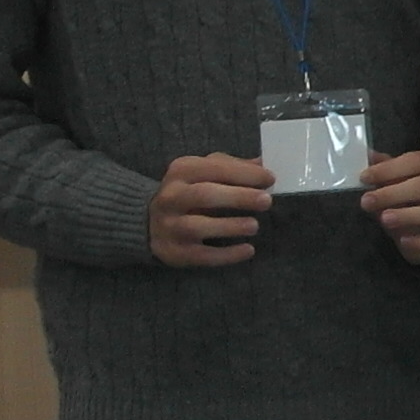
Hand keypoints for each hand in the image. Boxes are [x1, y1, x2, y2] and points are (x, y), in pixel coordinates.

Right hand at [147, 151, 270, 269]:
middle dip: (238, 197)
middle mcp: (171, 197)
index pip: (213, 167)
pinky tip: (248, 250)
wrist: (148, 220)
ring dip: (229, 226)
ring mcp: (170, 226)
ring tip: (254, 225)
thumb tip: (264, 165)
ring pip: (198, 227)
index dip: (244, 173)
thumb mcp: (205, 171)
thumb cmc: (189, 191)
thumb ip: (233, 167)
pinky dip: (227, 255)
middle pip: (204, 195)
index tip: (270, 179)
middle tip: (266, 201)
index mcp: (182, 171)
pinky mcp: (173, 251)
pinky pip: (201, 255)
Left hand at [359, 144, 419, 267]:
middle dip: (394, 193)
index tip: (364, 178)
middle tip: (367, 202)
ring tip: (385, 220)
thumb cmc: (404, 200)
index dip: (390, 169)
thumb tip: (369, 155)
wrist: (417, 233)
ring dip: (410, 215)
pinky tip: (403, 241)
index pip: (419, 160)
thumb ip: (383, 169)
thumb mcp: (391, 182)